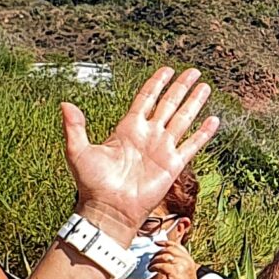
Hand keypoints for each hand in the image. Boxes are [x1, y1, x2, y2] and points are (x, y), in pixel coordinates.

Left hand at [60, 67, 216, 239]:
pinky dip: (204, 133)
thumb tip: (65, 104)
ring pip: (183, 119)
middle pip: (168, 104)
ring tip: (205, 87)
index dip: (156, 83)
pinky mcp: (173, 164)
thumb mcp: (78, 151)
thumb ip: (75, 127)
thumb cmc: (92, 183)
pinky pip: (192, 145)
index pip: (146, 98)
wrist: (109, 209)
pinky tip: (213, 120)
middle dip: (180, 87)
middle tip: (193, 72)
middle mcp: (148, 135)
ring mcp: (163, 149)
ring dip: (194, 103)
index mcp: (128, 128)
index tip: (167, 69)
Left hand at [154, 237, 199, 278]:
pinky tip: (151, 269)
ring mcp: (181, 266)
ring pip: (164, 257)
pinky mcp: (175, 272)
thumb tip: (164, 258)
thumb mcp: (184, 273)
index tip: (157, 243)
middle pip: (168, 250)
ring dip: (154, 260)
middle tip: (151, 259)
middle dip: (157, 253)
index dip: (165, 243)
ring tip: (151, 266)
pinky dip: (154, 267)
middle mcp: (186, 261)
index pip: (177, 246)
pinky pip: (161, 265)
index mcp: (189, 260)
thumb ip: (177, 264)